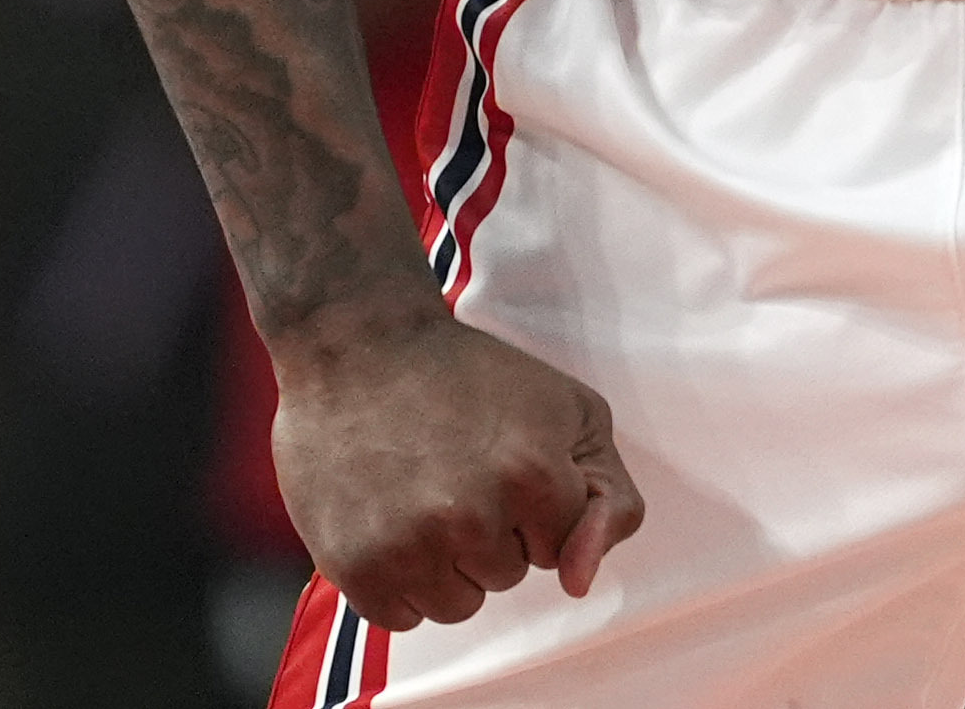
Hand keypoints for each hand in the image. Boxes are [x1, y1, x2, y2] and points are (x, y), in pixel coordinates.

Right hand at [273, 309, 648, 628]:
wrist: (357, 346)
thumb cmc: (467, 375)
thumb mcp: (571, 411)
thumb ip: (608, 498)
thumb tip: (580, 582)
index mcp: (532, 474)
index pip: (563, 546)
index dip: (538, 504)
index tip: (506, 458)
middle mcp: (471, 518)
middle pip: (509, 575)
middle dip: (493, 530)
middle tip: (456, 467)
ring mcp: (408, 548)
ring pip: (458, 604)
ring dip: (447, 563)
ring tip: (421, 493)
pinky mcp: (356, 568)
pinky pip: (402, 617)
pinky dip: (398, 580)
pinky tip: (389, 519)